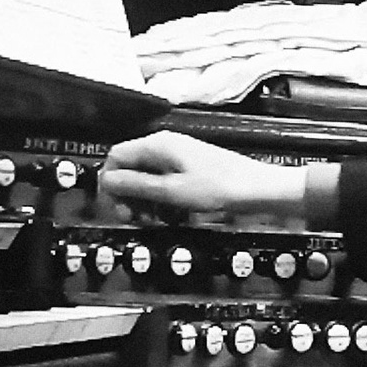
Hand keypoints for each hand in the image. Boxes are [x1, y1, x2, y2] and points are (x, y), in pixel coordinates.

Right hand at [98, 132, 307, 217]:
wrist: (258, 190)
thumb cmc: (221, 188)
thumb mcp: (171, 192)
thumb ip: (136, 185)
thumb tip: (108, 181)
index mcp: (158, 145)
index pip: (116, 156)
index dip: (110, 183)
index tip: (114, 206)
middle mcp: (166, 146)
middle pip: (130, 169)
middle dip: (127, 195)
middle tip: (132, 218)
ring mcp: (178, 158)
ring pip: (146, 179)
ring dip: (144, 201)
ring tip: (152, 221)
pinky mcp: (190, 171)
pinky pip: (164, 184)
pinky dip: (161, 201)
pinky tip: (169, 216)